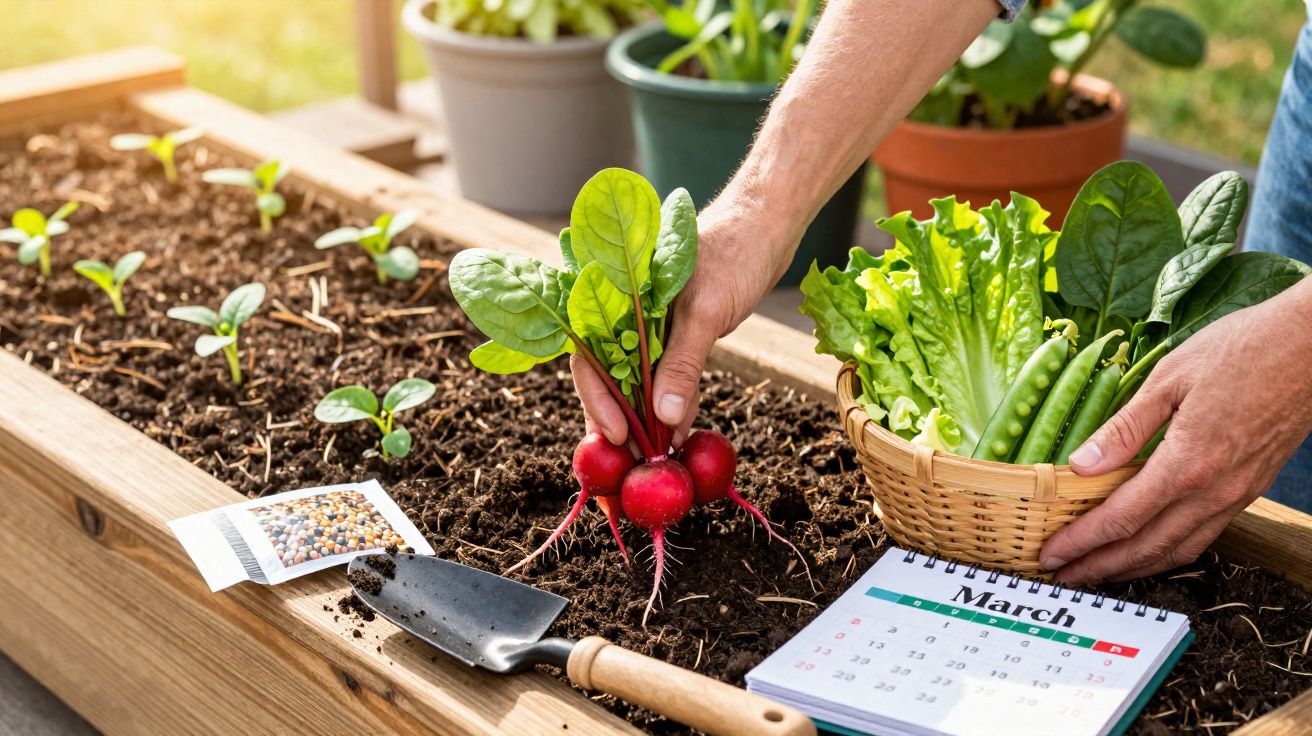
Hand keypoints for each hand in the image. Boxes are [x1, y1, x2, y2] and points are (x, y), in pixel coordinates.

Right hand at [572, 191, 800, 449]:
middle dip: (615, 416)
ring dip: (645, 416)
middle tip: (626, 458)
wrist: (770, 225)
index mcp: (618, 295)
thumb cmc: (734, 253)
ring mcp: (654, 323)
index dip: (598, 398)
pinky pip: (668, 374)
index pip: (590, 355)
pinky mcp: (681, 331)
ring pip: (639, 378)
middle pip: (609, 372)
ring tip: (651, 455)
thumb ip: (681, 363)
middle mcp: (629, 311)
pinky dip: (673, 403)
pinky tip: (678, 432)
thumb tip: (661, 418)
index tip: (615, 435)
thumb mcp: (705, 312)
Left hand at [1040, 282, 1311, 583]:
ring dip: (1133, 567)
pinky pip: (1204, 535)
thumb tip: (1081, 464)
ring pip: (1178, 549)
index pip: (1121, 518)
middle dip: (1099, 567)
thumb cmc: (1244, 349)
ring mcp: (1238, 494)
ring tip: (1097, 572)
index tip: (1051, 554)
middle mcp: (1215, 490)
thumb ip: (1124, 428)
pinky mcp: (1251, 488)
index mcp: (1188, 462)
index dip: (1081, 542)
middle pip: (1146, 547)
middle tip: (1061, 576)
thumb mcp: (1170, 378)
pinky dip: (1169, 551)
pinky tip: (1148, 548)